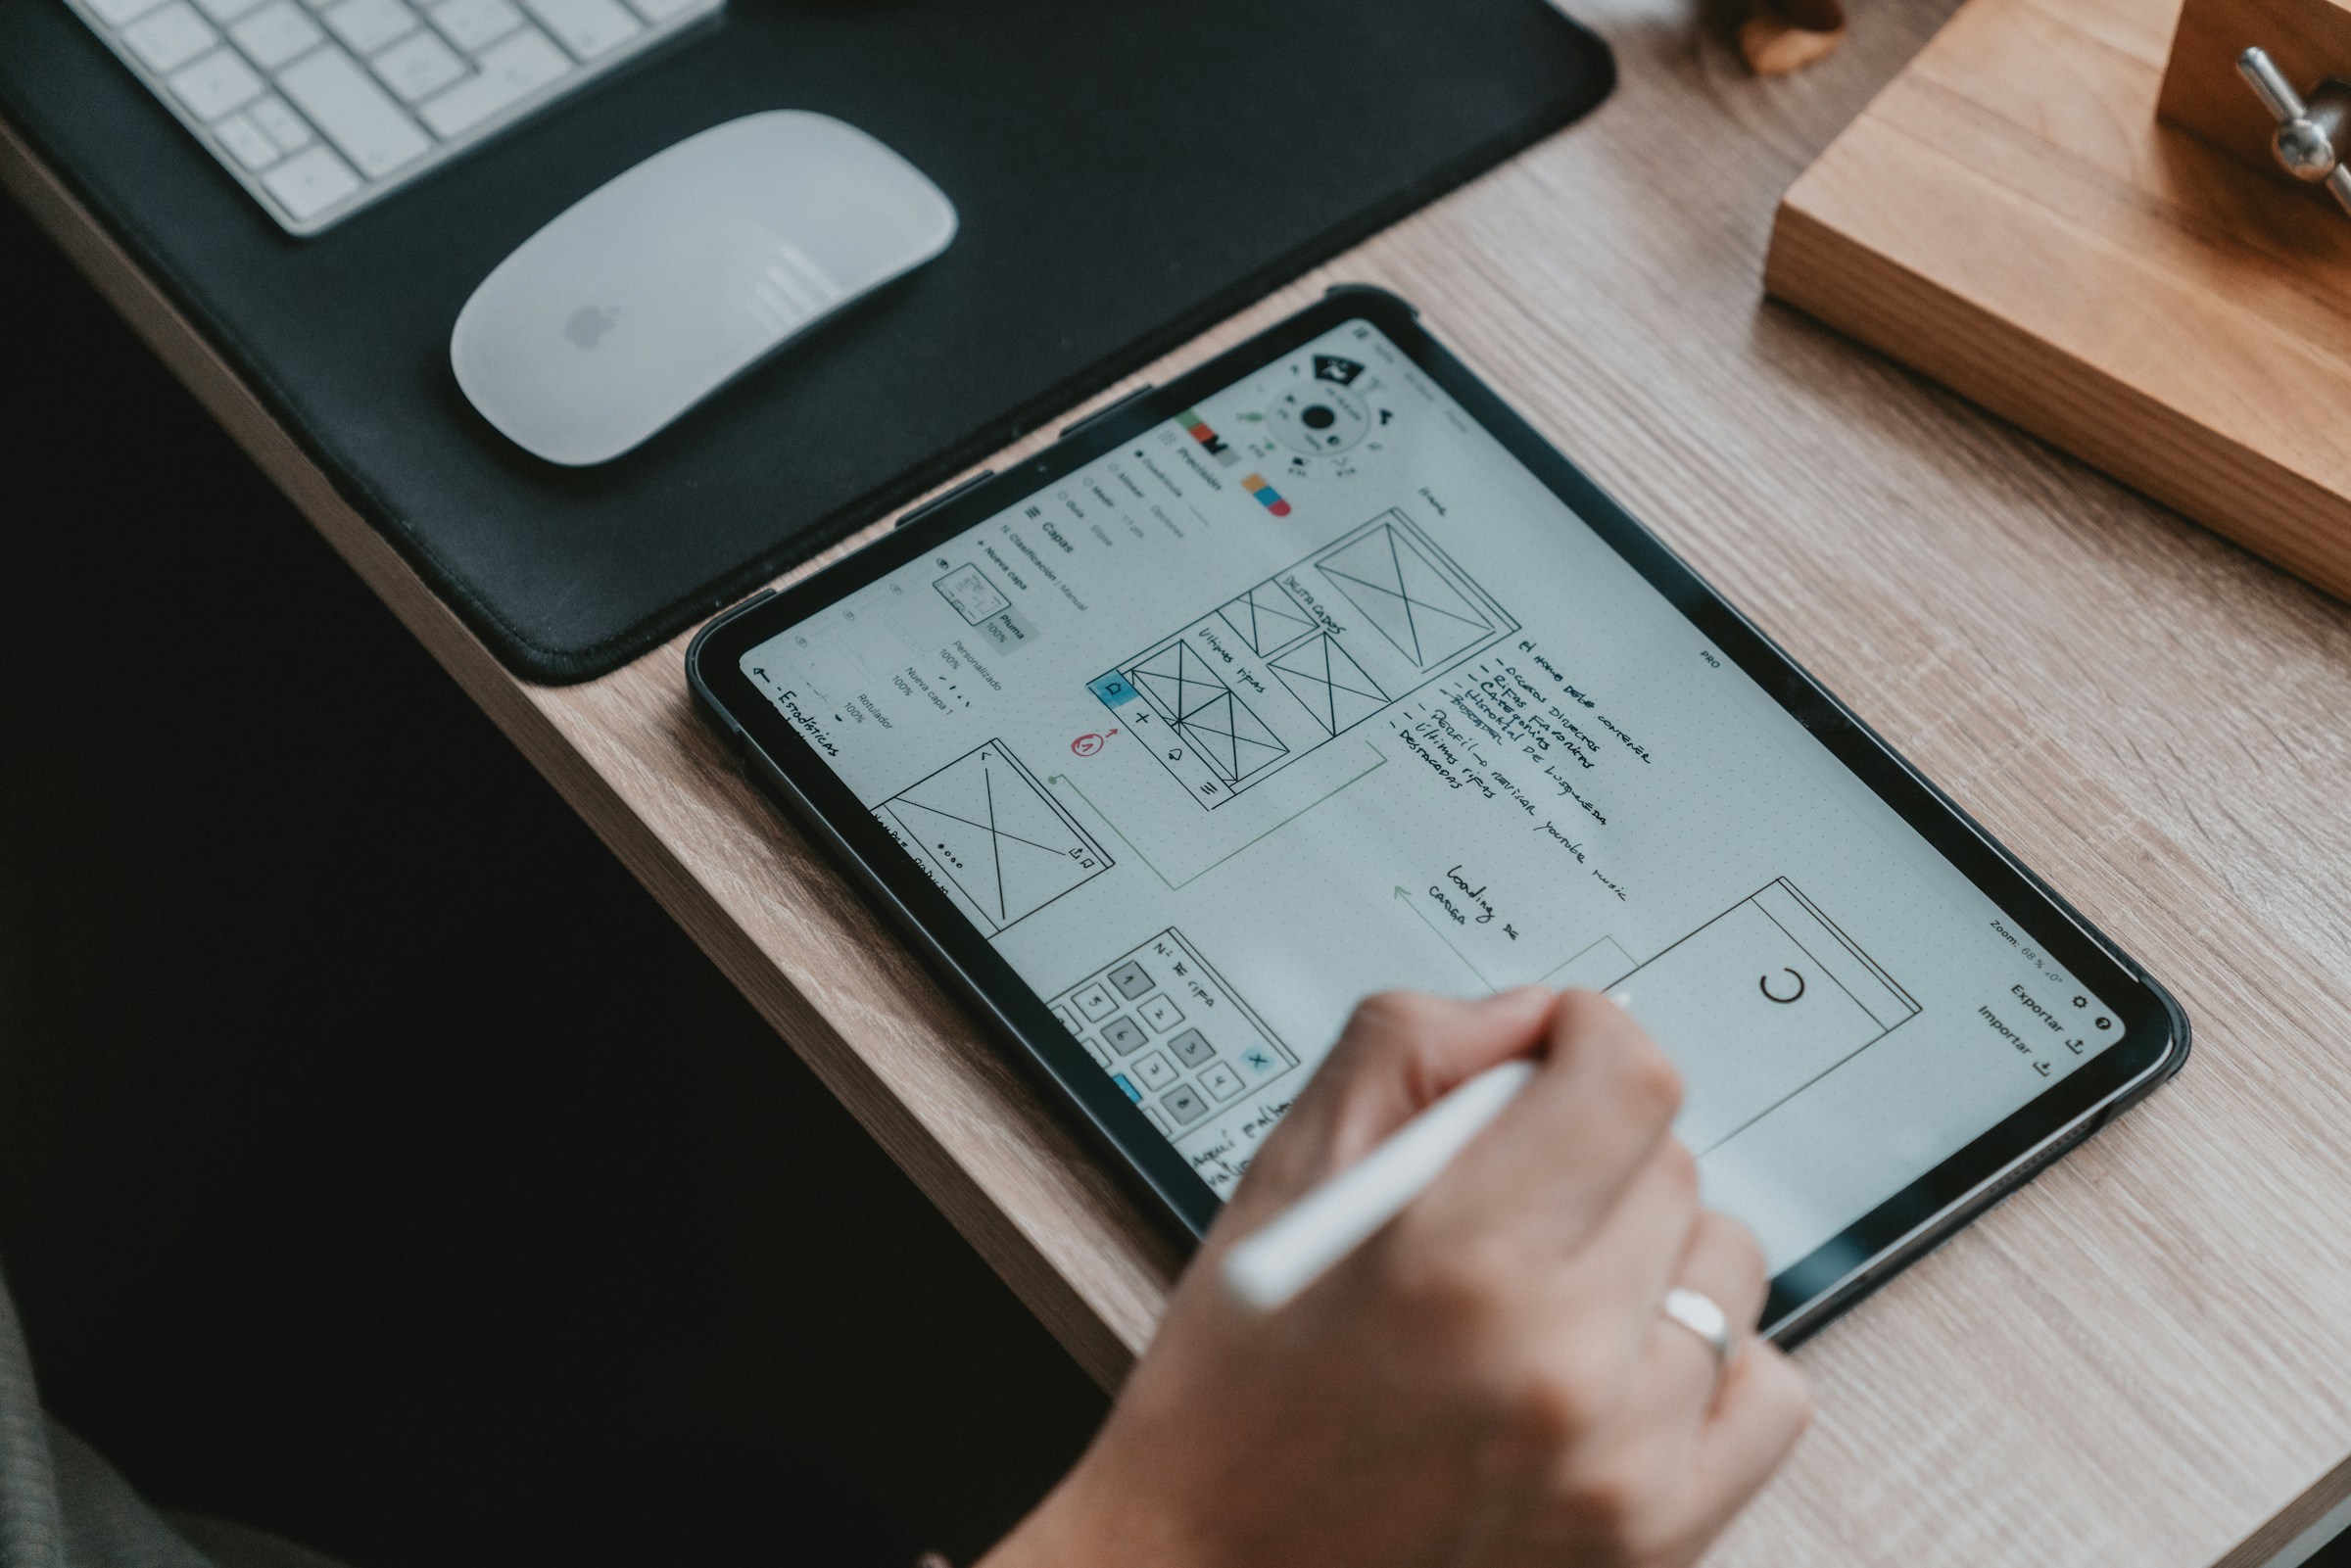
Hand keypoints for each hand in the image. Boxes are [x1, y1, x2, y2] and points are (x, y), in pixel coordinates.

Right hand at [981, 987, 1810, 1567]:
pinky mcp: (1661, 1534)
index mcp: (1457, 1261)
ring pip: (1724, 1263)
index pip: (1627, 1078)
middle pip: (1671, 1161)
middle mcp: (1558, 1365)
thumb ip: (1410, 1052)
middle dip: (1590, 1153)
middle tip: (1498, 1204)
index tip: (1550, 1055)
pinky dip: (1707, 1361)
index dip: (1586, 1038)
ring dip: (1648, 1254)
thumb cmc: (1234, 1395)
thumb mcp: (1283, 1179)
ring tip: (1544, 1298)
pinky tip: (1612, 1366)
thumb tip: (1533, 1021)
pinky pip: (1771, 1387)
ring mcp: (1623, 1462)